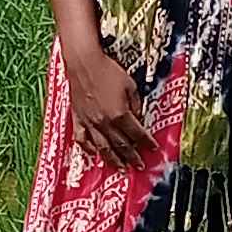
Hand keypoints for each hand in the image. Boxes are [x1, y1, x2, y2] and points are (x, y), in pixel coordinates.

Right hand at [64, 37, 155, 169]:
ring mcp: (90, 122)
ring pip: (103, 148)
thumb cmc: (107, 70)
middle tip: (139, 166)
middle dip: (132, 157)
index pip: (137, 134)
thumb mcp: (130, 85)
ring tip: (120, 169)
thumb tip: (137, 118)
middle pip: (121, 145)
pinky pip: (82, 139)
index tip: (153, 149)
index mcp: (120, 114)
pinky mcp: (78, 119)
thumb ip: (135, 104)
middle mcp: (105, 122)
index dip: (147, 143)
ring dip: (113, 160)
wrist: (83, 63)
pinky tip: (94, 153)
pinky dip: (88, 149)